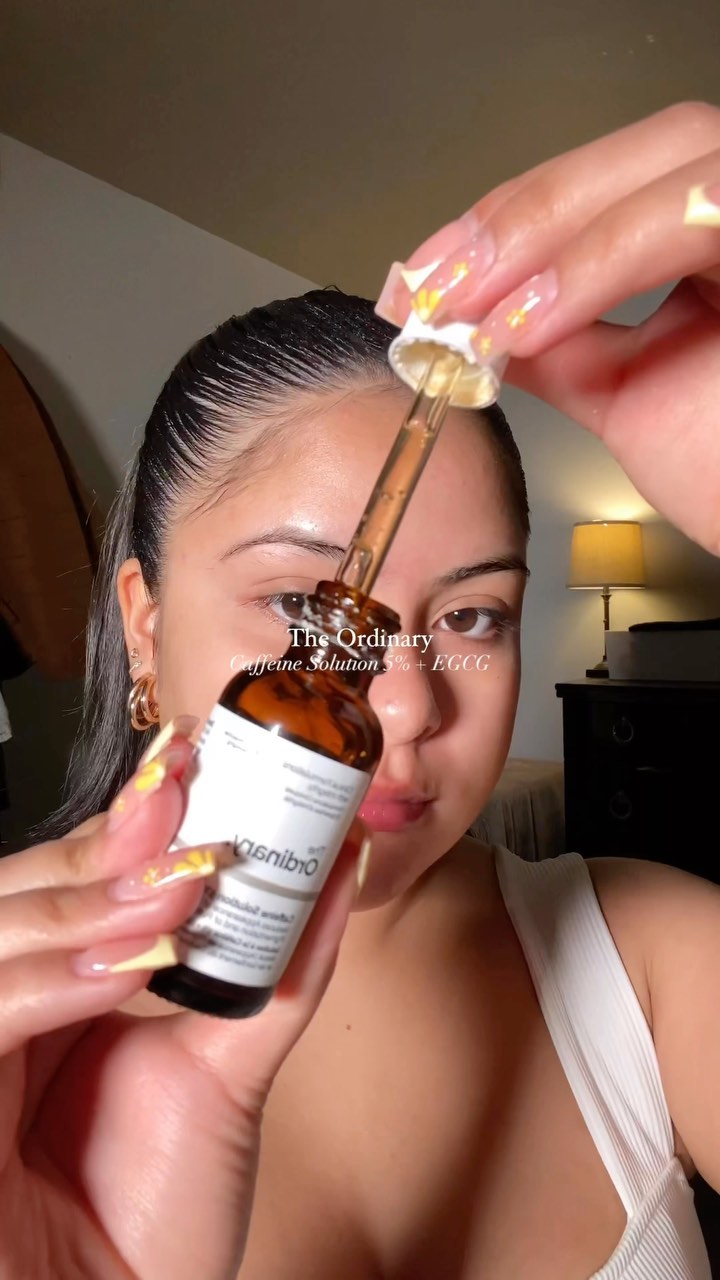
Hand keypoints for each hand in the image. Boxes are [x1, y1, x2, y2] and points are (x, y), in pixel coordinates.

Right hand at [0, 728, 366, 1279]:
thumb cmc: (154, 1220)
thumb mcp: (226, 1076)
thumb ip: (269, 972)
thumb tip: (334, 867)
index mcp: (57, 989)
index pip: (74, 880)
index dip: (125, 822)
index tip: (192, 765)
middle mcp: (6, 1005)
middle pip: (20, 887)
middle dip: (105, 841)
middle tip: (182, 793)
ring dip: (87, 897)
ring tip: (178, 878)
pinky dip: (48, 977)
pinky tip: (123, 962)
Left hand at [376, 101, 719, 555]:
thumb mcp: (622, 391)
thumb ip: (556, 343)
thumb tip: (474, 319)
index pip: (609, 184)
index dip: (509, 219)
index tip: (427, 274)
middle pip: (640, 155)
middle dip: (519, 219)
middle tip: (435, 288)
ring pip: (672, 167)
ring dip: (551, 235)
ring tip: (476, 312)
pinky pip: (700, 216)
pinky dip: (605, 260)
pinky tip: (532, 319)